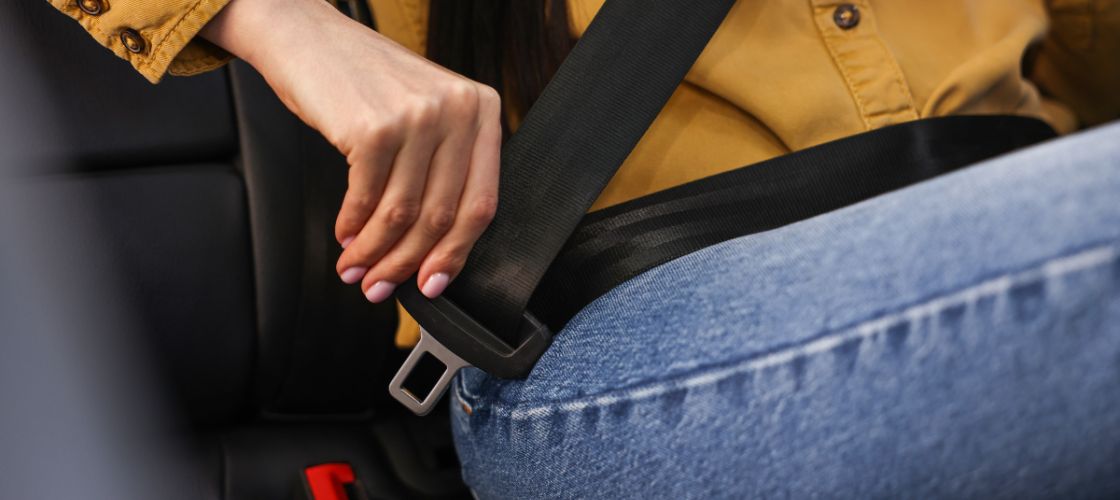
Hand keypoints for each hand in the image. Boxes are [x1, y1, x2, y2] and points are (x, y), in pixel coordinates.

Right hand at [201, 0, 499, 301]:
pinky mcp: (374, 126)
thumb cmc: (365, 81)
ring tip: (355, 269)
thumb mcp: (426, 112)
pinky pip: (366, 199)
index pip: (481, 203)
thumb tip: (433, 251)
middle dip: (407, 263)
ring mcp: (417, 116)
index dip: (455, 255)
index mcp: (482, 110)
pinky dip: (353, 228)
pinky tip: (344, 237)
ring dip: (374, 253)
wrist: (307, 37)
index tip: (433, 284)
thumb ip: (443, 167)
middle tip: (381, 287)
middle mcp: (458, 110)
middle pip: (441, 216)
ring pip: (402, 214)